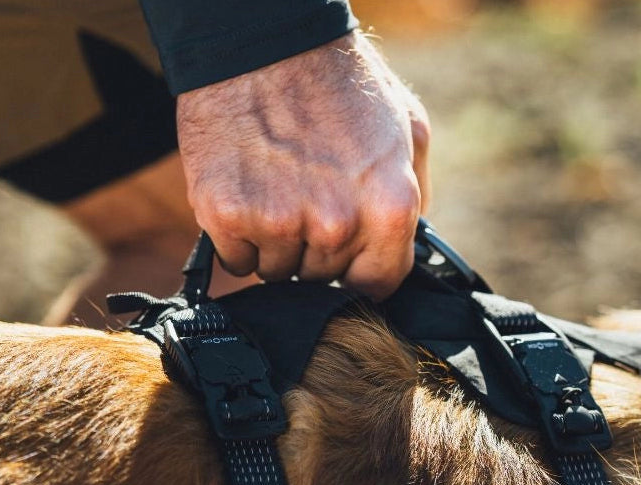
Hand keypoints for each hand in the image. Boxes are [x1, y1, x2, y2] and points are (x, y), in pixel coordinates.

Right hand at [176, 31, 429, 299]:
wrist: (262, 42)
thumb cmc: (338, 83)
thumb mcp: (408, 127)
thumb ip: (414, 195)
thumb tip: (406, 245)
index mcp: (388, 209)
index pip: (377, 286)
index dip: (360, 270)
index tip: (347, 254)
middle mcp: (336, 225)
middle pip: (321, 279)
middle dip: (315, 250)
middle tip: (305, 195)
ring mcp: (278, 224)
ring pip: (277, 273)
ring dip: (275, 245)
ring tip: (275, 188)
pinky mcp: (227, 217)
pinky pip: (237, 261)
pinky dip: (238, 239)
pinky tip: (247, 194)